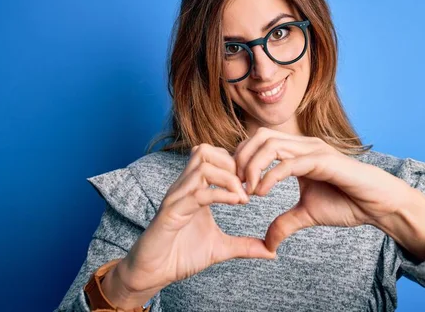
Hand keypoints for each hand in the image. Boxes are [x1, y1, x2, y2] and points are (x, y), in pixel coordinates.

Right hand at [114, 144, 276, 296]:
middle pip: (205, 150)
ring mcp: (176, 198)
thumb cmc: (180, 256)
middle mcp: (184, 188)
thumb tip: (272, 252)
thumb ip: (245, 246)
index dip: (236, 164)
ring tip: (242, 197)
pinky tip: (236, 204)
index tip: (252, 184)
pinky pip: (197, 193)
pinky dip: (220, 195)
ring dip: (228, 178)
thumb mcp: (220, 249)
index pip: (213, 156)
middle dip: (232, 164)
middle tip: (248, 186)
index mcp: (194, 189)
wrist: (151, 274)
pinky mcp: (171, 212)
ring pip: (202, 165)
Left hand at [234, 127, 412, 251]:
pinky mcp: (323, 160)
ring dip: (252, 166)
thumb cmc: (347, 203)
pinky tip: (262, 193)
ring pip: (270, 144)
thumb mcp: (307, 215)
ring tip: (247, 190)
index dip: (241, 159)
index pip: (258, 142)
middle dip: (240, 158)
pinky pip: (289, 163)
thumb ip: (284, 223)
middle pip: (259, 135)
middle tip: (235, 185)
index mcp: (297, 152)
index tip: (234, 185)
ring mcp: (313, 150)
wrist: (378, 205)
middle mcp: (303, 145)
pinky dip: (270, 176)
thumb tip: (267, 244)